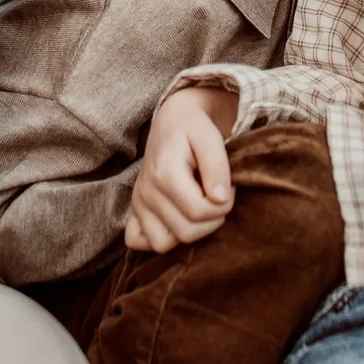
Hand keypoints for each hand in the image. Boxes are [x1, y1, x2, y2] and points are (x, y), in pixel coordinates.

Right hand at [125, 86, 236, 252]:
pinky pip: (137, 242)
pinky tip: (176, 221)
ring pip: (163, 244)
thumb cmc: (194, 127)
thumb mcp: (210, 137)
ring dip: (188, 232)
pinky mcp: (134, 211)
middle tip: (216, 195)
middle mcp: (146, 192)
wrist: (173, 119)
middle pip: (186, 232)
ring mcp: (138, 204)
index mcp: (164, 173)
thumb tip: (221, 199)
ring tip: (198, 207)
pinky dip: (157, 238)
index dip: (224, 205)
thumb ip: (217, 167)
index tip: (228, 187)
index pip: (199, 212)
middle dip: (212, 220)